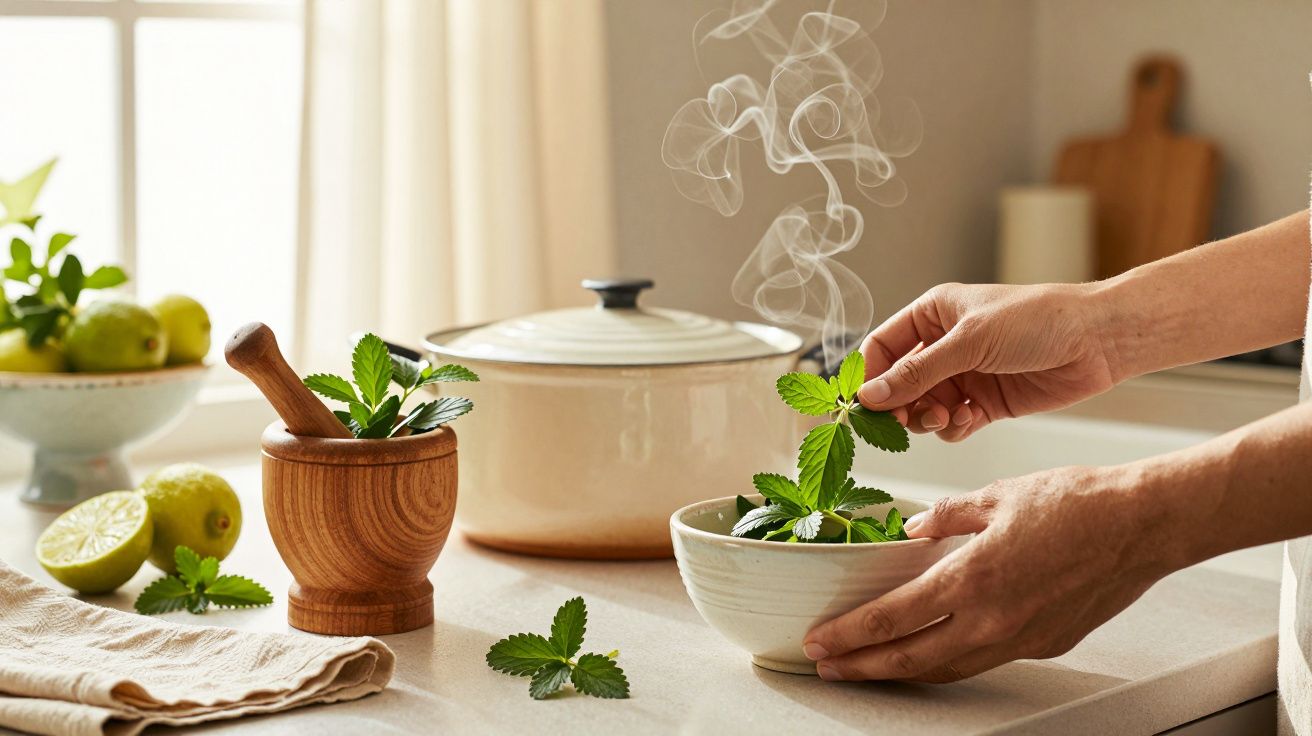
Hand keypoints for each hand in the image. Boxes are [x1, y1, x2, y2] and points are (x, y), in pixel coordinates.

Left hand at [802, 464, 1179, 681]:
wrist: (1143, 524)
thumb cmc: (1077, 502)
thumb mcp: (995, 494)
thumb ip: (945, 516)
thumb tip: (914, 530)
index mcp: (972, 578)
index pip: (891, 619)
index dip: (848, 636)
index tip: (820, 641)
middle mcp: (993, 620)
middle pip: (911, 660)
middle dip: (862, 668)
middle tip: (828, 668)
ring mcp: (1021, 639)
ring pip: (948, 669)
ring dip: (903, 672)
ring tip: (871, 668)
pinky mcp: (1046, 645)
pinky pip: (985, 659)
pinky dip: (950, 660)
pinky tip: (936, 650)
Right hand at [858, 283, 1118, 440]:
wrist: (1098, 340)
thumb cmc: (1038, 320)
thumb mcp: (970, 342)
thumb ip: (917, 373)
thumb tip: (869, 397)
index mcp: (933, 315)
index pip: (882, 348)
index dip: (870, 377)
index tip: (864, 405)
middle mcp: (944, 345)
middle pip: (899, 385)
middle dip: (901, 405)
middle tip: (906, 420)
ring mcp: (965, 375)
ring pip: (924, 408)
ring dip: (928, 419)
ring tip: (947, 417)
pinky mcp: (987, 402)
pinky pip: (954, 424)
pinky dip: (955, 428)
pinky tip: (972, 419)